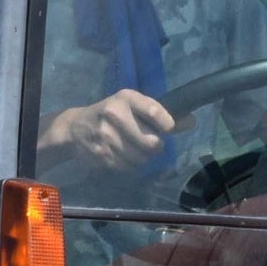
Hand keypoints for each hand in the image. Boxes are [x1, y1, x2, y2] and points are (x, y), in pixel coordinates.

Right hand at [39, 88, 175, 174]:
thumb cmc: (110, 114)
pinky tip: (121, 154)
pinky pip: (129, 167)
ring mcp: (107, 137)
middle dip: (155, 146)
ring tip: (133, 148)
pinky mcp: (102, 155)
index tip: (167, 129)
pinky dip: (130, 164)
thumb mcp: (133, 106)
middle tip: (149, 142)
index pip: (155, 112)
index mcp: (125, 98)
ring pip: (142, 158)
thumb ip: (161, 114)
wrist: (74, 129)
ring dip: (142, 157)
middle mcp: (115, 115)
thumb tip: (192, 121)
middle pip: (152, 142)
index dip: (167, 125)